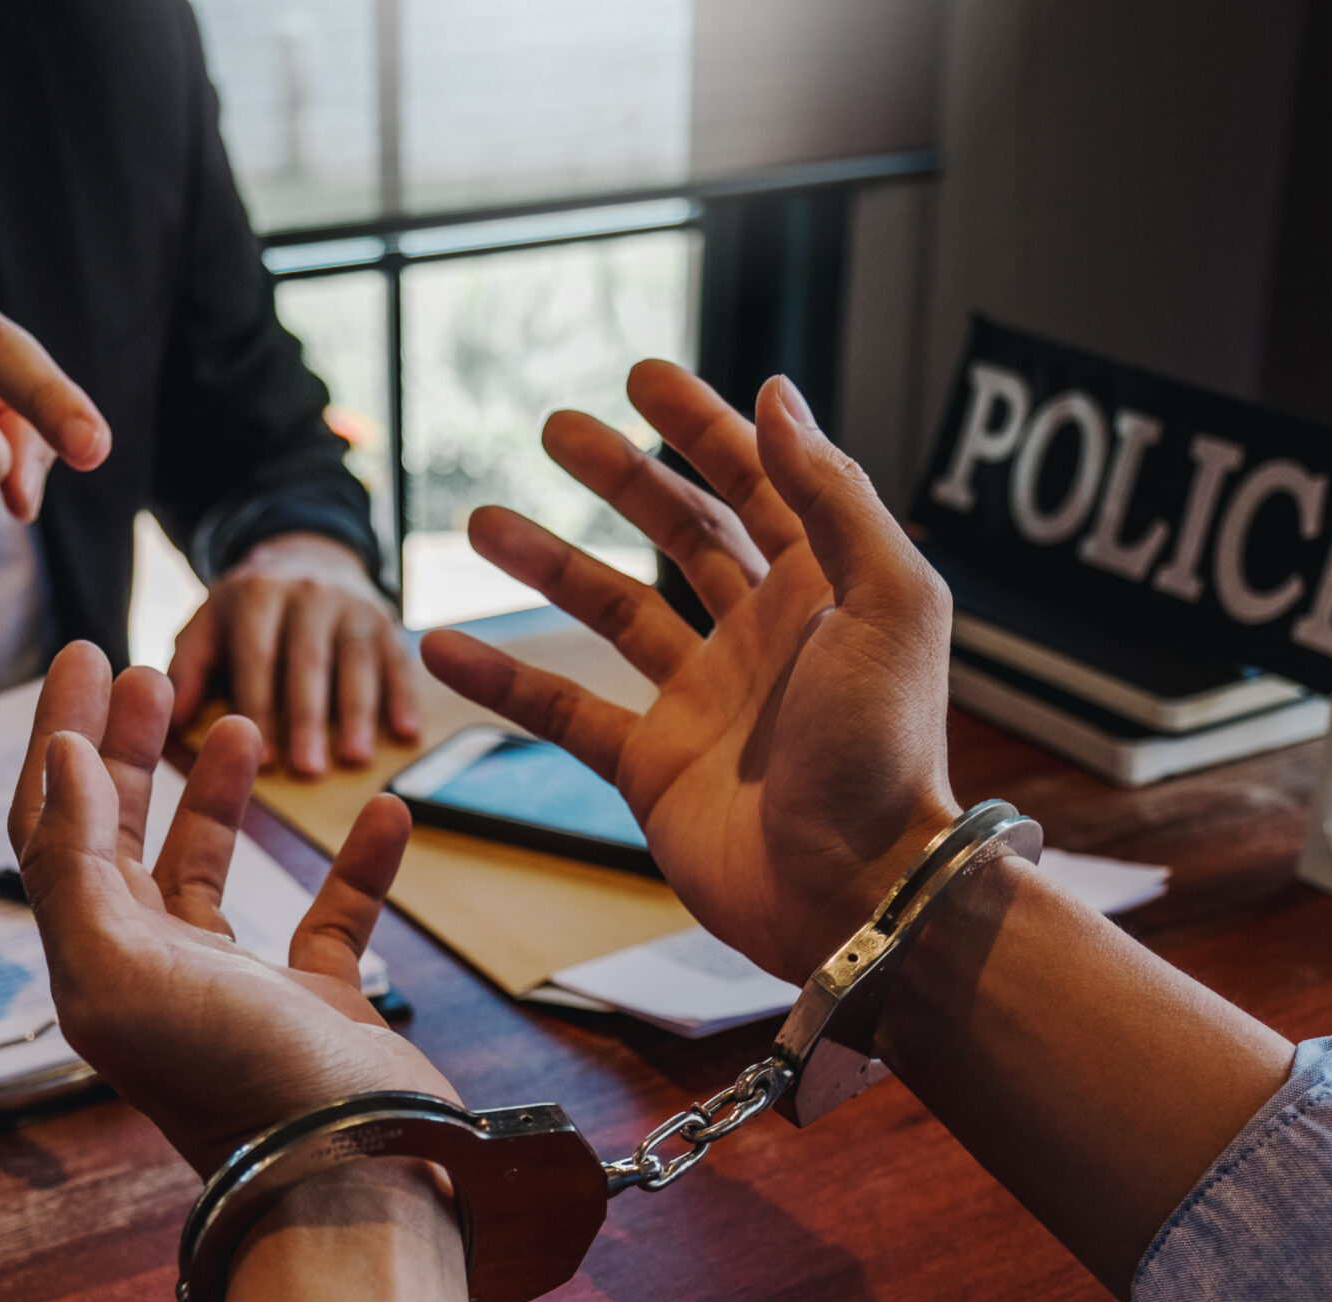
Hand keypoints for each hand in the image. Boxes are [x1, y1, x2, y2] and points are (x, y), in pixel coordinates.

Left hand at [10, 642, 453, 1171]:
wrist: (353, 1178)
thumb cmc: (236, 1081)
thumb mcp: (123, 970)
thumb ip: (75, 865)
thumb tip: (63, 762)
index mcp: (96, 963)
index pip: (54, 828)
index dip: (60, 739)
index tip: (85, 655)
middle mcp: (156, 976)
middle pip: (122, 838)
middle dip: (131, 750)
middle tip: (155, 669)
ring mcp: (238, 995)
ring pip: (214, 874)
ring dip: (220, 795)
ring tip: (242, 725)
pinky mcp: (319, 1013)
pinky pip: (332, 921)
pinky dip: (356, 863)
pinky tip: (384, 809)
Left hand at [167, 532, 421, 775]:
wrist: (304, 556)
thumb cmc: (247, 612)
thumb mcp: (208, 625)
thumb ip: (187, 668)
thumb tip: (174, 719)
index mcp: (258, 594)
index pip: (257, 655)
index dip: (260, 706)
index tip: (262, 757)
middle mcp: (308, 592)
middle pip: (308, 660)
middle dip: (308, 717)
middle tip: (308, 769)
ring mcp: (352, 604)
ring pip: (357, 660)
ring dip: (358, 712)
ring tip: (355, 758)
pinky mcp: (386, 619)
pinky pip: (397, 659)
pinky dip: (404, 696)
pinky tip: (407, 734)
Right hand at [420, 361, 957, 983]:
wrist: (853, 894)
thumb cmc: (886, 755)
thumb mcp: (889, 603)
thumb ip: (834, 496)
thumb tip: (778, 396)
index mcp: (825, 589)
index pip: (760, 482)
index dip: (705, 427)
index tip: (642, 378)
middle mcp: (763, 637)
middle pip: (680, 533)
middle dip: (619, 477)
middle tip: (553, 429)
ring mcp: (704, 703)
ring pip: (611, 613)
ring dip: (548, 565)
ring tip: (477, 521)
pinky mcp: (653, 768)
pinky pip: (565, 711)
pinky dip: (504, 680)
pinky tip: (442, 648)